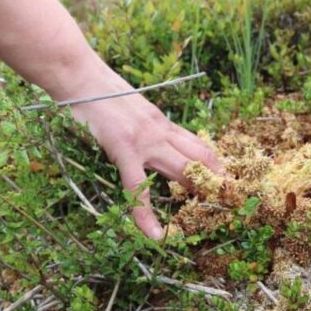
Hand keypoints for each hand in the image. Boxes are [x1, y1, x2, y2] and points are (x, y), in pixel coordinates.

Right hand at [68, 70, 222, 238]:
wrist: (80, 76)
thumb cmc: (99, 91)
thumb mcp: (130, 106)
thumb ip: (143, 124)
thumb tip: (148, 138)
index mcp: (162, 122)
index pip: (197, 145)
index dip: (214, 164)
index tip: (224, 181)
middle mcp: (161, 131)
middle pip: (198, 157)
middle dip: (215, 179)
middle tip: (230, 200)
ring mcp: (146, 141)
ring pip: (181, 169)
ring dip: (196, 191)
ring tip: (209, 214)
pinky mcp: (125, 149)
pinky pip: (138, 188)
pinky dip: (146, 214)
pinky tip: (154, 234)